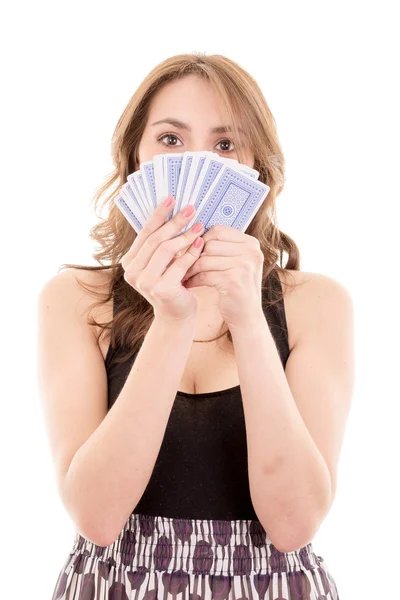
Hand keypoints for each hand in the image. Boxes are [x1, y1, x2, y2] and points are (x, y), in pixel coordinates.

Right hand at [121, 197, 204, 322]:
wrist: (176, 314)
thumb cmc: (171, 284)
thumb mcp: (162, 263)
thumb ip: (161, 243)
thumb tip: (174, 210)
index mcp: (129, 262)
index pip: (144, 233)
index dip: (158, 214)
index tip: (171, 198)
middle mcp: (132, 272)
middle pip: (155, 239)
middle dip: (175, 222)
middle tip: (191, 209)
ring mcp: (145, 282)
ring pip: (166, 250)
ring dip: (185, 236)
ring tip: (200, 226)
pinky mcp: (161, 289)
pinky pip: (179, 265)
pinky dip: (191, 252)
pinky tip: (201, 243)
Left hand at [182, 224, 264, 327]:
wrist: (246, 315)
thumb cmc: (236, 286)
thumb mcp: (236, 262)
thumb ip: (222, 246)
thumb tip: (193, 232)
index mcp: (251, 243)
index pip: (218, 230)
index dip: (201, 238)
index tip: (191, 249)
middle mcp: (251, 252)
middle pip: (210, 244)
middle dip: (193, 254)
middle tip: (182, 263)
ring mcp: (244, 266)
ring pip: (205, 259)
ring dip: (191, 268)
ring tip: (183, 274)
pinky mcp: (234, 281)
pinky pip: (204, 275)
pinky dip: (194, 279)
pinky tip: (189, 284)